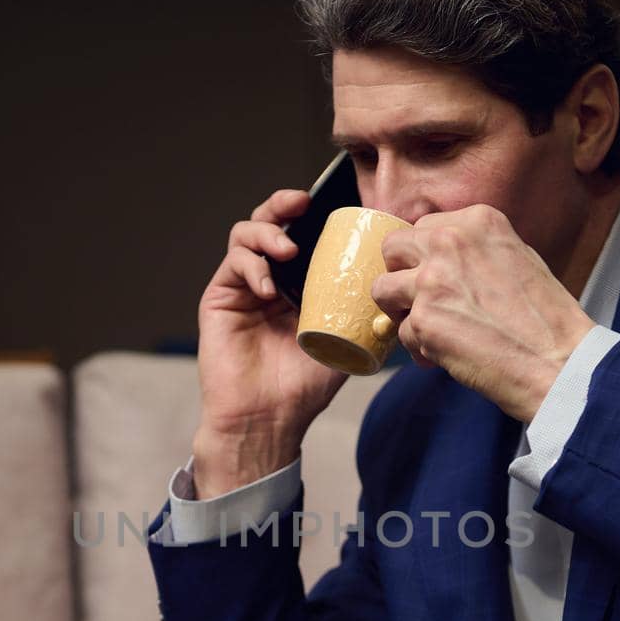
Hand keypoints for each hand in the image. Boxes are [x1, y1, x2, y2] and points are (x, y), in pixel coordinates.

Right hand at [193, 189, 349, 497]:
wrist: (268, 418)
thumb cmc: (306, 387)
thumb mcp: (348, 341)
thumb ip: (365, 311)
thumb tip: (401, 286)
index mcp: (300, 286)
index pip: (304, 235)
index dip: (313, 215)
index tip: (332, 207)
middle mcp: (270, 281)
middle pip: (271, 223)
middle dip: (283, 205)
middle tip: (300, 202)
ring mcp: (243, 288)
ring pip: (246, 235)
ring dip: (266, 231)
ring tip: (285, 249)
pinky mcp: (219, 297)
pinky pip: (232, 263)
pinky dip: (250, 265)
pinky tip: (267, 286)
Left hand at [372, 205, 597, 422]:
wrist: (558, 360)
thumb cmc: (546, 318)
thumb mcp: (518, 257)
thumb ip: (476, 250)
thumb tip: (439, 260)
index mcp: (477, 220)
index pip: (423, 227)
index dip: (422, 255)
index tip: (432, 274)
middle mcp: (449, 242)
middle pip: (392, 247)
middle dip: (400, 274)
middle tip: (418, 299)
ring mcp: (432, 280)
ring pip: (383, 289)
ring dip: (400, 312)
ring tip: (427, 329)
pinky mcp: (422, 320)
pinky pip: (402, 334)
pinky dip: (420, 349)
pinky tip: (446, 355)